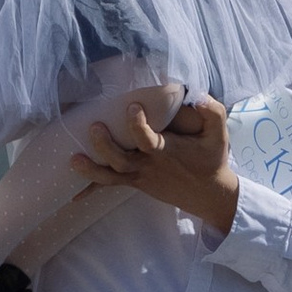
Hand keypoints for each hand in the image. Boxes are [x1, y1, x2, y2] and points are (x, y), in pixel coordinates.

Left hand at [72, 94, 236, 233]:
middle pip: (122, 160)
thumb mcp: (219, 134)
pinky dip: (93, 189)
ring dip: (92, 169)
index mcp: (167, 151)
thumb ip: (212, 112)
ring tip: (73, 159)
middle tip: (94, 127)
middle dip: (106, 145)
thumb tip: (199, 96)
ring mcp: (140, 176)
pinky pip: (112, 185)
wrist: (209, 194)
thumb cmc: (212, 159)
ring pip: (112, 175)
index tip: (131, 106)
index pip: (148, 139)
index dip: (137, 124)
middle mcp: (150, 165)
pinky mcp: (136, 183)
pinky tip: (74, 196)